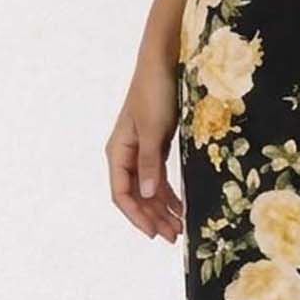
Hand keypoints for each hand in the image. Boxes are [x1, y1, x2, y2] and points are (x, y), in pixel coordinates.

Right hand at [106, 54, 183, 241]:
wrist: (164, 62)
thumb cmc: (154, 92)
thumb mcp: (153, 130)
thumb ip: (149, 163)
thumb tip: (145, 196)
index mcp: (118, 152)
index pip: (121, 194)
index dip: (136, 216)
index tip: (154, 233)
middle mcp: (127, 154)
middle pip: (136, 196)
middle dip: (152, 217)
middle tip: (174, 236)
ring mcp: (142, 150)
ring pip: (148, 189)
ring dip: (162, 208)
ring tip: (180, 227)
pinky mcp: (156, 145)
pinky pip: (159, 177)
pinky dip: (169, 193)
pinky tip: (181, 205)